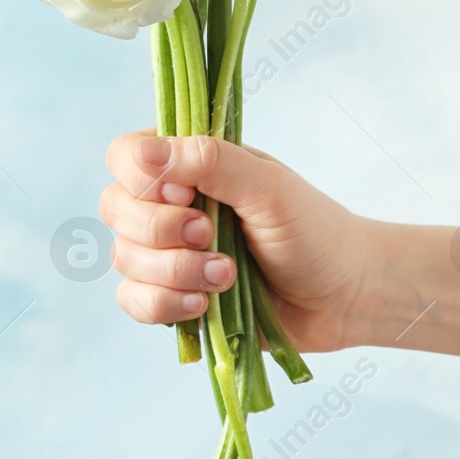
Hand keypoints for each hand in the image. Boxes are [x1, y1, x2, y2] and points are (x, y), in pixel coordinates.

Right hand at [99, 131, 384, 352]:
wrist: (344, 296)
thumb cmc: (314, 230)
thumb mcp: (268, 186)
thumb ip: (209, 162)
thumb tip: (144, 154)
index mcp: (187, 165)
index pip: (125, 156)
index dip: (142, 178)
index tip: (186, 194)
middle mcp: (168, 206)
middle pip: (116, 208)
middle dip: (162, 230)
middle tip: (212, 234)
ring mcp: (167, 254)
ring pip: (124, 259)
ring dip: (175, 271)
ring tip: (226, 276)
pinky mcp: (171, 298)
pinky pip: (133, 301)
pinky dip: (166, 304)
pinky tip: (205, 304)